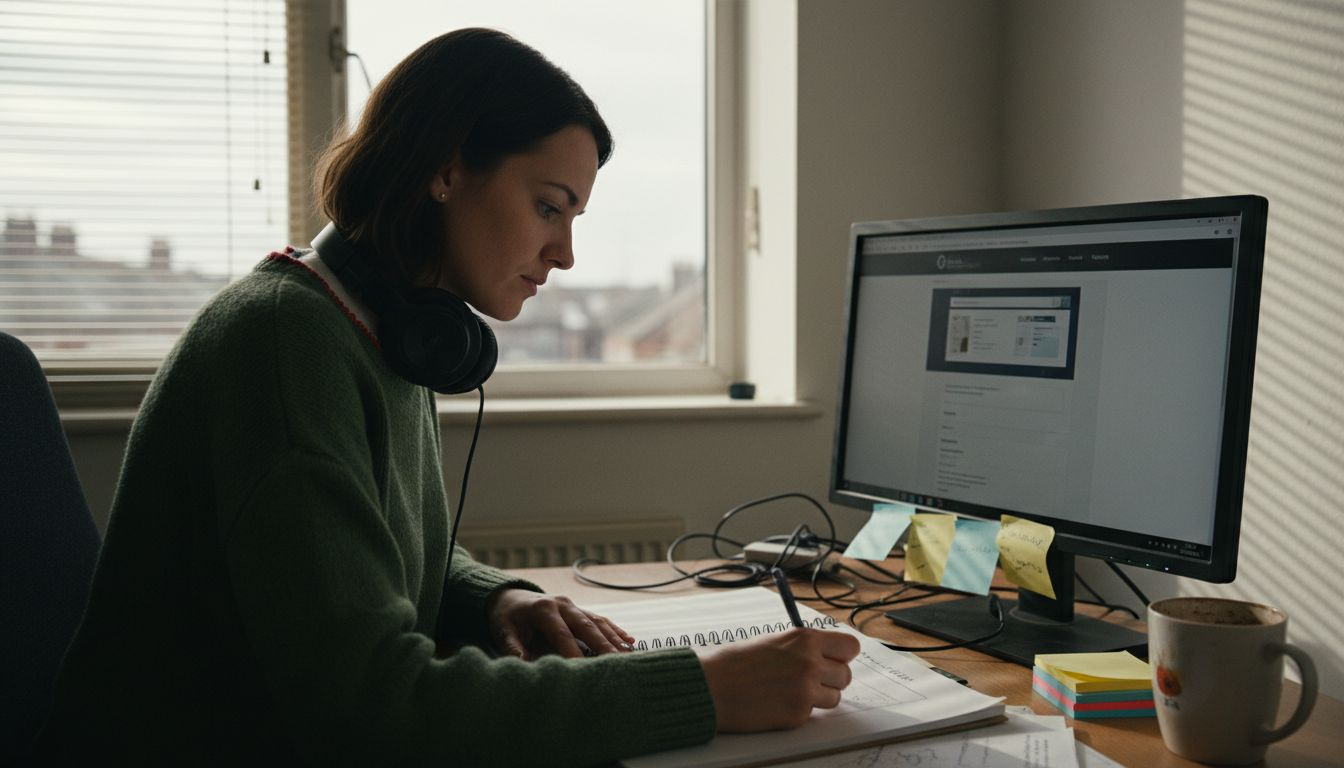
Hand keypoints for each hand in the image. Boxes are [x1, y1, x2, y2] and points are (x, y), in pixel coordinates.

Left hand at [487, 589, 635, 659]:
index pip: (561, 633)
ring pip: (598, 622)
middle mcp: (562, 604)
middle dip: (603, 644)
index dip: (572, 651)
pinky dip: (615, 630)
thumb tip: (522, 663)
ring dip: (614, 638)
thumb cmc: (506, 617)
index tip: (582, 669)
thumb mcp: (502, 631)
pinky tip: (630, 641)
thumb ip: (512, 647)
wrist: (509, 596)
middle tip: (618, 662)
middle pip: (587, 626)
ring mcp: (573, 606)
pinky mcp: (579, 610)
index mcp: (543, 609)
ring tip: (630, 655)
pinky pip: (600, 619)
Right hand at [698, 628, 860, 731]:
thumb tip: (827, 657)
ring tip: (791, 692)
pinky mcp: (798, 714)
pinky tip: (778, 703)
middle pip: (846, 675)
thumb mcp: (774, 642)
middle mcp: (810, 663)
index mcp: (805, 639)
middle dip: (831, 679)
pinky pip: (813, 714)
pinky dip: (799, 711)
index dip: (841, 656)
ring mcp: (806, 690)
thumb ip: (803, 648)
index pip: (850, 646)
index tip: (832, 660)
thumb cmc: (736, 663)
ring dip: (818, 697)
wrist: (712, 686)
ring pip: (834, 698)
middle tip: (810, 680)